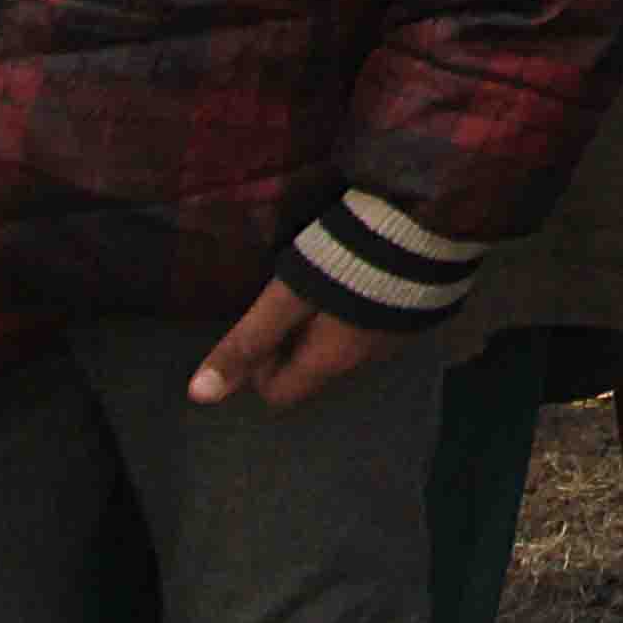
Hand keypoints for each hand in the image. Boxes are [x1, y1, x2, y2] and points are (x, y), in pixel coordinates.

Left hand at [186, 278, 403, 412]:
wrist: (425, 227)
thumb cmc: (343, 263)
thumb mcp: (285, 299)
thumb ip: (247, 342)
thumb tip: (198, 395)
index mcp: (328, 362)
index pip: (278, 394)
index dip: (258, 365)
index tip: (262, 322)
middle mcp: (364, 362)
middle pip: (312, 369)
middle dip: (292, 341)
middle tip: (289, 296)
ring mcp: (396, 338)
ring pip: (344, 346)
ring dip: (327, 324)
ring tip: (323, 279)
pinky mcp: (417, 311)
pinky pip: (375, 325)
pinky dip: (359, 309)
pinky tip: (359, 273)